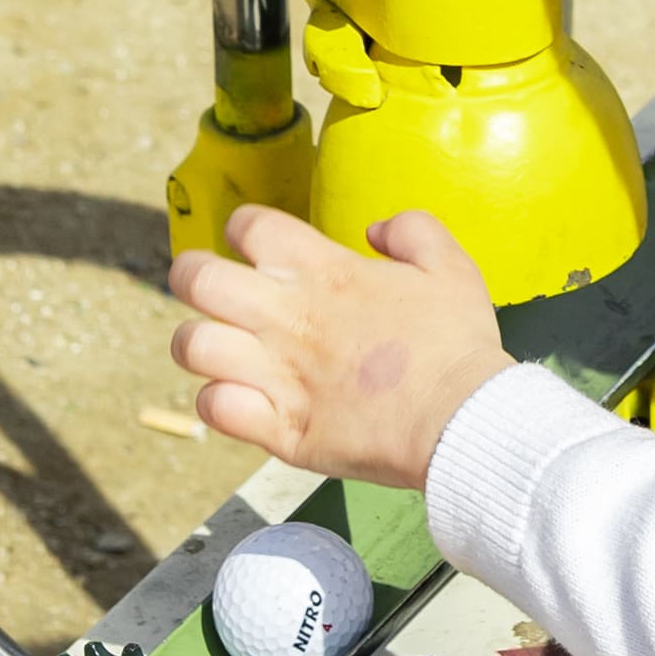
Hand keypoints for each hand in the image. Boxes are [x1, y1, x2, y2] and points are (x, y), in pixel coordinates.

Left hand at [165, 203, 513, 489]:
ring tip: (219, 348)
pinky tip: (240, 399)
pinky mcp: (280, 429)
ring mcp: (279, 375)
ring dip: (198, 343)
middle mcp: (288, 317)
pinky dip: (218, 401)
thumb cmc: (458, 345)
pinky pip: (214, 407)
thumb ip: (412, 230)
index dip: (243, 228)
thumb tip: (376, 229)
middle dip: (191, 276)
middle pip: (196, 278)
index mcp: (324, 271)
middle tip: (208, 288)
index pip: (249, 225)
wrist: (463, 420)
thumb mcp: (452, 266)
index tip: (254, 242)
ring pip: (192, 345)